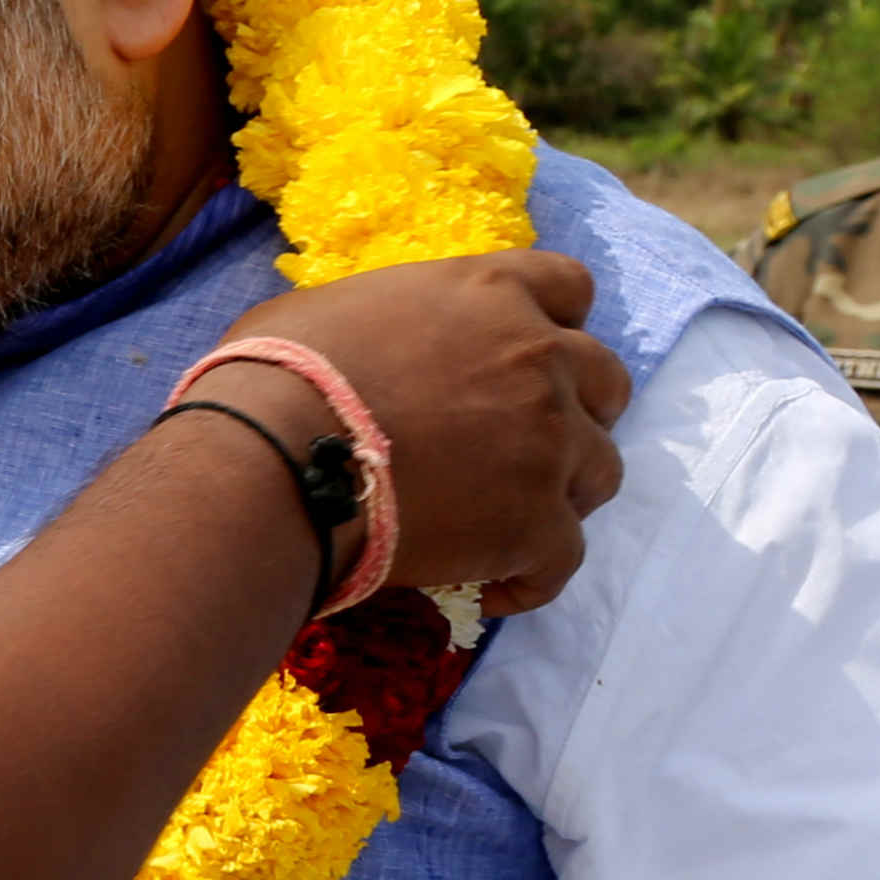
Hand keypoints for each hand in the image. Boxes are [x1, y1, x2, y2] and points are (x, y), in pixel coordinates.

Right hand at [226, 247, 629, 616]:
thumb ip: (384, 321)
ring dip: (563, 493)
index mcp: (489, 292)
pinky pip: (564, 559)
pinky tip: (491, 590)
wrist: (274, 462)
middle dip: (577, 411)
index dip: (555, 325)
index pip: (569, 288)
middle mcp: (537, 356)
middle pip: (606, 382)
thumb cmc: (273, 378)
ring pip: (601, 471)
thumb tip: (355, 347)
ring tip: (508, 522)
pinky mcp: (537, 523)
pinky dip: (532, 577)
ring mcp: (548, 441)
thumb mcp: (325, 310)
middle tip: (524, 445)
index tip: (526, 359)